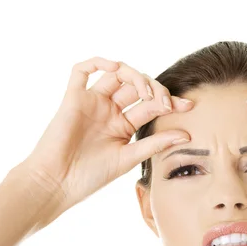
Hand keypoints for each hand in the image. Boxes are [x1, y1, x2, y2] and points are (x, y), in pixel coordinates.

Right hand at [18, 57, 193, 225]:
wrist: (56, 184)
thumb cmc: (90, 176)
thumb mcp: (129, 158)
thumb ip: (155, 144)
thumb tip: (187, 134)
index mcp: (124, 125)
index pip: (151, 105)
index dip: (171, 101)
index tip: (190, 105)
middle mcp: (109, 110)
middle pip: (137, 86)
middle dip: (156, 89)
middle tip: (167, 103)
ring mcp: (92, 103)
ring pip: (116, 73)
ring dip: (135, 76)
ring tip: (147, 92)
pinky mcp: (73, 98)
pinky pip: (82, 70)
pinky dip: (98, 62)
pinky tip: (114, 67)